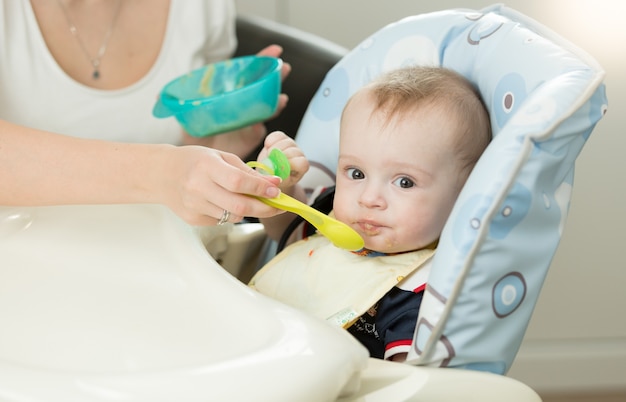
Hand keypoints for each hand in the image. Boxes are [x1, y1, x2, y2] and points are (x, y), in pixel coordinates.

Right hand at [159, 145, 282, 225]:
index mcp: (206, 166)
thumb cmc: (194, 161)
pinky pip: (222, 221)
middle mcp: (198, 187)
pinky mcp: (193, 219)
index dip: (261, 189)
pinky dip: (230, 214)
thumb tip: (274, 184)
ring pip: (233, 217)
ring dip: (248, 211)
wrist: (161, 174)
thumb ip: (248, 172)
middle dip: (264, 209)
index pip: (239, 182)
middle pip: (239, 206)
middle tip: (278, 206)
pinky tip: (223, 202)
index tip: (277, 190)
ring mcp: (194, 206)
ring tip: (248, 200)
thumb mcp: (221, 157)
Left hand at [182, 45, 291, 158]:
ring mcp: (250, 120)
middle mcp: (244, 104)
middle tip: (283, 67)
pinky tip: (264, 120)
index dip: (262, 59)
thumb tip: (159, 97)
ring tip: (282, 98)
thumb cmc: (196, 134)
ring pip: (267, 107)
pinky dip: (263, 125)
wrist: (202, 161)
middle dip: (276, 76)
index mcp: (231, 94)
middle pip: (264, 86)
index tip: (275, 50)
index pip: (248, 72)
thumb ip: (175, 106)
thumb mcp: (185, 118)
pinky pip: (261, 130)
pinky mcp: (251, 137)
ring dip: (276, 101)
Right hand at [257, 131, 308, 193]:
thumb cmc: (274, 181)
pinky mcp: (282, 138)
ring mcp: (291, 145)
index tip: (280, 168)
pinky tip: (267, 147)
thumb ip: (276, 179)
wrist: (269, 173)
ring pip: (285, 142)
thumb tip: (272, 173)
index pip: (301, 162)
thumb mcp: (276, 184)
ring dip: (274, 149)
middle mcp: (299, 155)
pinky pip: (277, 135)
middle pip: (292, 151)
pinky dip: (270, 140)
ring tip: (269, 157)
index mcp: (301, 167)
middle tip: (271, 162)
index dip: (290, 164)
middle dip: (280, 156)